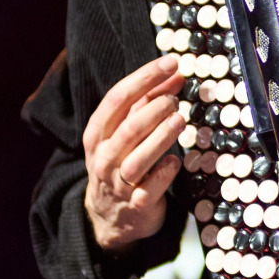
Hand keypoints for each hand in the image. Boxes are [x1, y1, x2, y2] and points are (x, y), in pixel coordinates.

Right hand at [83, 56, 187, 250]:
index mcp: (98, 133)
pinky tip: (176, 160)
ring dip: (161, 137)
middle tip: (175, 100)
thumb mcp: (126, 131)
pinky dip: (165, 172)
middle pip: (129, 128)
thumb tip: (175, 74)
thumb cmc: (121, 162)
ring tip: (180, 120)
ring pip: (138, 158)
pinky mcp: (137, 204)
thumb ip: (148, 103)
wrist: (109, 215)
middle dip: (155, 109)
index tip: (170, 63)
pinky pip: (151, 188)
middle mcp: (105, 156)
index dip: (145, 78)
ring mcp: (120, 182)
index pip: (117, 98)